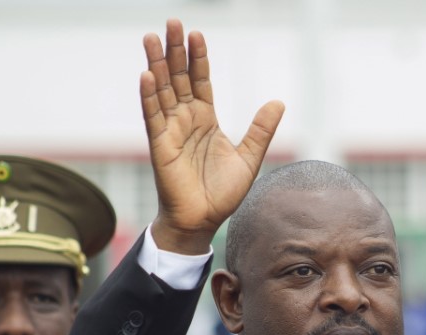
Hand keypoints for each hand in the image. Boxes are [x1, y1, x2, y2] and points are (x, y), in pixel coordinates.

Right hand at [140, 19, 284, 253]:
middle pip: (179, 78)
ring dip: (156, 64)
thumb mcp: (249, 158)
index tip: (196, 33)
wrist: (204, 220)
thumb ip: (261, 129)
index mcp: (206, 120)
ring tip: (150, 37)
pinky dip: (149, 96)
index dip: (198, 58)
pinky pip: (153, 117)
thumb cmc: (222, 194)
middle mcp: (186, 121)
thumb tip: (279, 102)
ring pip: (162, 91)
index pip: (201, 81)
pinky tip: (147, 75)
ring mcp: (171, 131)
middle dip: (175, 51)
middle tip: (171, 22)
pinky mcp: (160, 146)